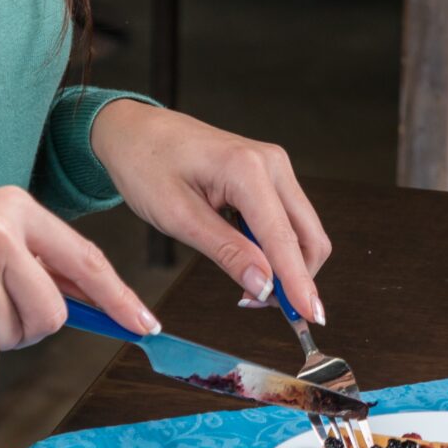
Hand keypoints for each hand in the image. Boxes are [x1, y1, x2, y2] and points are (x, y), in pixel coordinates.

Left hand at [88, 100, 333, 321]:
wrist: (135, 131)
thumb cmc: (146, 165)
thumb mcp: (178, 217)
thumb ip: (226, 251)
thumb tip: (264, 286)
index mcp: (247, 169)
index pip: (284, 238)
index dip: (299, 282)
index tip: (312, 317)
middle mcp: (272, 164)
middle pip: (308, 235)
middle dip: (296, 278)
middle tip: (262, 307)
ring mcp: (274, 167)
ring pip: (302, 230)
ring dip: (287, 265)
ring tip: (249, 288)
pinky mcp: (269, 175)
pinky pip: (287, 220)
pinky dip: (277, 249)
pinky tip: (251, 263)